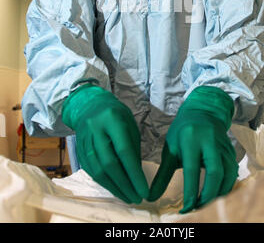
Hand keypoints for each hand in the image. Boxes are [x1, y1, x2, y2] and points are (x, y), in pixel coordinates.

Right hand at [62, 84, 148, 203]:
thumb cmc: (115, 115)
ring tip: (127, 197)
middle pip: (109, 163)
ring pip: (98, 169)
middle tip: (137, 198)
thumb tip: (137, 175)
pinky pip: (90, 170)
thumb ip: (133, 147)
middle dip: (125, 184)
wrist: (89, 105)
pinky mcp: (78, 149)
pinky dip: (103, 182)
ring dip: (114, 187)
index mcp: (112, 119)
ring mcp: (84, 139)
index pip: (124, 150)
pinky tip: (114, 188)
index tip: (144, 190)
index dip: (134, 173)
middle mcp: (96, 129)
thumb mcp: (129, 124)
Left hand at [148, 88, 237, 212]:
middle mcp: (209, 141)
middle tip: (198, 208)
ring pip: (228, 173)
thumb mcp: (170, 149)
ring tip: (206, 204)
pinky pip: (233, 172)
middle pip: (215, 172)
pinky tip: (217, 195)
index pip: (192, 169)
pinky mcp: (231, 150)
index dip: (190, 191)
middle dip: (208, 194)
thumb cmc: (183, 132)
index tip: (186, 208)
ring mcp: (223, 145)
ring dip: (219, 193)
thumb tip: (150, 197)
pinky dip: (226, 186)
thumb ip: (162, 174)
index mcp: (190, 138)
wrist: (203, 112)